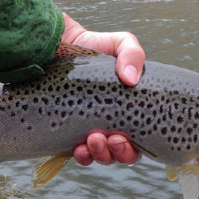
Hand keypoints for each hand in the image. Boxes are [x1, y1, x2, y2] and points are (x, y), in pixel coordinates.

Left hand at [62, 13, 144, 165]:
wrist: (60, 43)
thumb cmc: (95, 45)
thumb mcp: (120, 44)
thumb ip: (133, 54)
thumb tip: (131, 79)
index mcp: (127, 111)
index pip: (137, 142)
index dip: (133, 148)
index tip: (124, 137)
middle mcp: (109, 124)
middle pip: (118, 153)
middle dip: (117, 153)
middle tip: (111, 138)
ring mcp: (87, 129)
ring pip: (98, 156)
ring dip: (99, 154)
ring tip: (93, 140)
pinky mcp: (66, 129)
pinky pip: (76, 152)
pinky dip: (81, 155)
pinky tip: (78, 148)